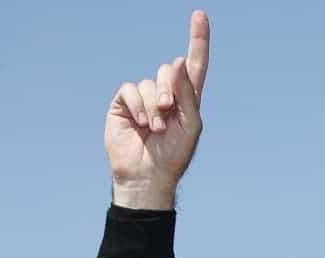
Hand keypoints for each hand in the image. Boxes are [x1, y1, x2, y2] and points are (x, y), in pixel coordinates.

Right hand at [105, 11, 209, 209]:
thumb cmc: (174, 154)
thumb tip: (178, 60)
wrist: (148, 175)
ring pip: (150, 82)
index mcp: (187, 98)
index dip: (198, 40)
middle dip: (170, 90)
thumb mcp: (190, 124)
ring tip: (154, 129)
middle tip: (168, 112)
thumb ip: (187, 92)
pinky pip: (130, 89)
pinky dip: (138, 105)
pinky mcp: (124, 103)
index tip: (200, 15)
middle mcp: (166, 93)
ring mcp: (144, 97)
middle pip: (170, 71)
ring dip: (154, 106)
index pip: (195, 64)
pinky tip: (141, 124)